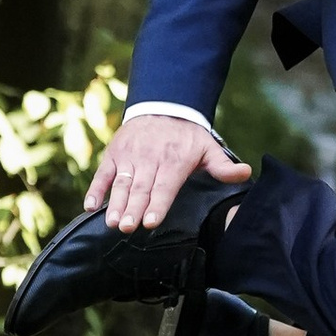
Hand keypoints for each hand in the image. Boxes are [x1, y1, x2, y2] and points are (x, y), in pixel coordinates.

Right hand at [86, 113, 252, 230]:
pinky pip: (103, 174)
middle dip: (133, 210)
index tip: (150, 222)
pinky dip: (96, 190)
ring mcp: (129, 158)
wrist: (162, 107)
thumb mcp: (209, 147)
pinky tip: (90, 206)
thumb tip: (245, 173)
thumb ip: (223, 166)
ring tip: (112, 222)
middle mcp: (149, 161)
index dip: (157, 206)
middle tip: (127, 228)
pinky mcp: (115, 155)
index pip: (164, 188)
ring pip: (121, 184)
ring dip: (115, 204)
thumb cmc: (188, 136)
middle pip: (141, 189)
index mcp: (173, 162)